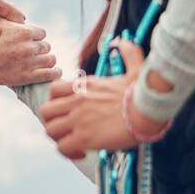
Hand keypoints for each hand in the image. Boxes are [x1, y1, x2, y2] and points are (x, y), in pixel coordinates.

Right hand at [0, 22, 61, 88]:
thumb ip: (11, 19)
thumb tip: (22, 17)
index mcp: (24, 32)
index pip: (41, 33)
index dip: (37, 38)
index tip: (34, 42)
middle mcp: (28, 46)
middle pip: (46, 46)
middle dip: (41, 49)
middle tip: (36, 53)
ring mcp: (29, 62)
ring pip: (50, 59)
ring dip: (48, 60)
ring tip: (47, 63)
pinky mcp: (28, 77)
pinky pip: (50, 74)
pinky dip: (55, 73)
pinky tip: (56, 72)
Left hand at [39, 38, 145, 156]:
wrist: (148, 110)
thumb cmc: (143, 92)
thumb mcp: (135, 67)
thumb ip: (128, 53)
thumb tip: (122, 41)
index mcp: (85, 86)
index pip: (54, 90)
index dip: (56, 103)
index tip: (69, 112)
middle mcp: (77, 102)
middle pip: (46, 112)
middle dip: (53, 123)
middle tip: (68, 131)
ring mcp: (78, 120)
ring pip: (50, 131)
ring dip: (60, 139)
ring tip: (75, 144)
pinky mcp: (83, 138)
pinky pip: (62, 148)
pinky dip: (68, 152)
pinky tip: (82, 152)